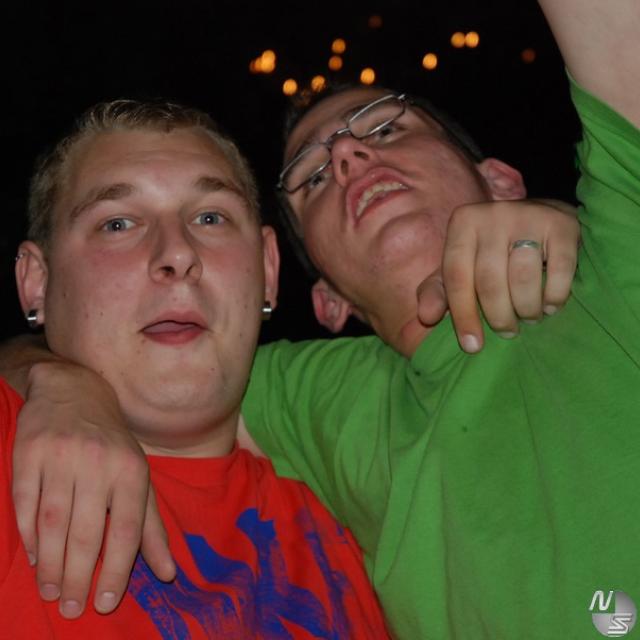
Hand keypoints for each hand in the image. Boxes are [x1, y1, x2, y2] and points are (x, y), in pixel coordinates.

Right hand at [13, 361, 174, 618]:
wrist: (75, 392)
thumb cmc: (113, 444)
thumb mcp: (140, 478)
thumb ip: (152, 526)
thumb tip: (169, 573)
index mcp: (132, 470)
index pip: (126, 529)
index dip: (116, 569)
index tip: (105, 603)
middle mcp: (99, 463)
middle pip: (87, 532)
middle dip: (79, 577)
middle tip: (73, 609)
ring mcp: (62, 457)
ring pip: (53, 523)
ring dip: (51, 565)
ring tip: (52, 593)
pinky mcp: (29, 453)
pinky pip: (26, 503)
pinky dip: (28, 535)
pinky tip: (34, 558)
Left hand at [417, 199, 578, 352]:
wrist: (544, 218)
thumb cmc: (493, 251)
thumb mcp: (460, 266)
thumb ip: (438, 290)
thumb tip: (426, 317)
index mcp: (463, 222)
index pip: (456, 276)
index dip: (463, 315)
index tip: (472, 346)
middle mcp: (493, 214)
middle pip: (490, 280)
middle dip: (499, 317)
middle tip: (508, 332)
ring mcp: (530, 215)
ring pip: (523, 278)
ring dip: (526, 309)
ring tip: (528, 317)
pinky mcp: (563, 225)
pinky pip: (559, 272)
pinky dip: (554, 297)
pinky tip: (549, 305)